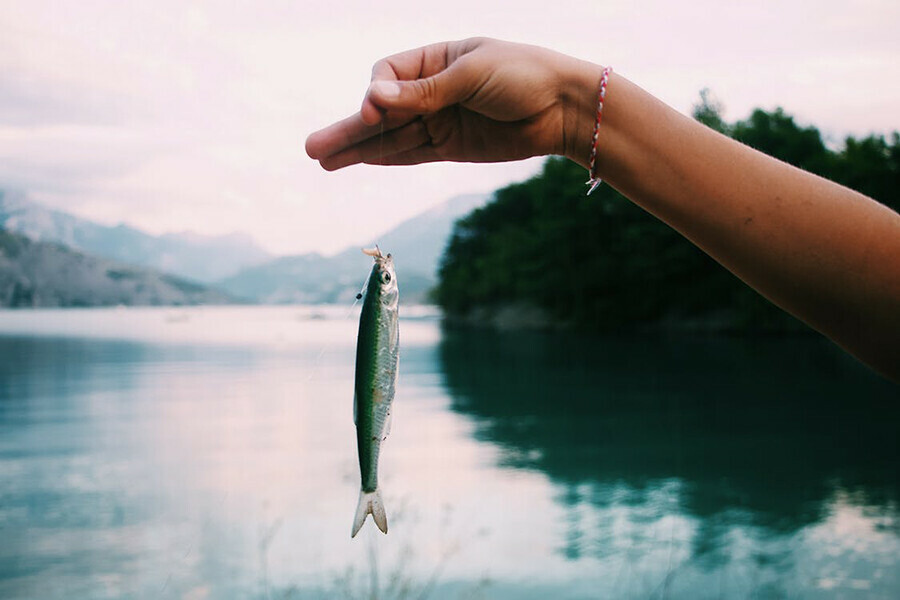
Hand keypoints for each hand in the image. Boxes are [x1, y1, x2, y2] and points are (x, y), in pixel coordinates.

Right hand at [305, 38, 600, 169]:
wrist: (566, 107)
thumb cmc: (524, 74)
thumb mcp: (472, 75)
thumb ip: (424, 92)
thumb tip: (373, 100)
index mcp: (436, 59)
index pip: (388, 76)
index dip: (377, 95)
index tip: (377, 110)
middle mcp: (433, 90)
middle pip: (381, 112)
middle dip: (349, 130)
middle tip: (312, 150)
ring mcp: (440, 120)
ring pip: (392, 138)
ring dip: (358, 151)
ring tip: (323, 161)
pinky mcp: (452, 147)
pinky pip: (412, 155)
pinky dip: (386, 160)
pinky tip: (359, 163)